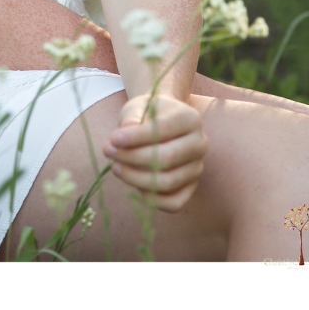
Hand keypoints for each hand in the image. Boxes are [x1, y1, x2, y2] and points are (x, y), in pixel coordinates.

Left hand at [102, 93, 207, 212]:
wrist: (162, 120)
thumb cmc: (148, 113)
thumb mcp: (138, 106)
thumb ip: (131, 119)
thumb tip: (121, 137)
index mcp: (190, 118)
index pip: (163, 130)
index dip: (135, 137)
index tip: (113, 139)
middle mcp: (200, 143)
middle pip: (166, 158)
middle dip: (132, 158)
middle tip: (108, 151)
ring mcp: (197, 167)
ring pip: (168, 182)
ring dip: (136, 178)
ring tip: (116, 167)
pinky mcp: (191, 187)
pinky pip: (174, 203)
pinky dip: (152, 198)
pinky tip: (134, 184)